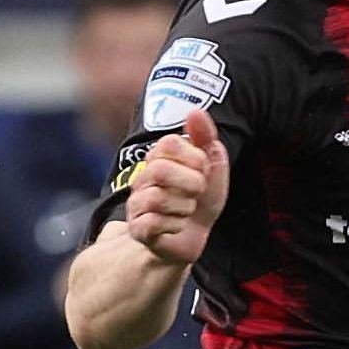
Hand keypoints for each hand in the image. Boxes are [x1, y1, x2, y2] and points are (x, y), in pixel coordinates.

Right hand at [124, 108, 230, 266]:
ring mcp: (137, 204)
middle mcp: (142, 178)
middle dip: (191, 183)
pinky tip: (178, 225)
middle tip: (197, 192)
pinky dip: (175, 225)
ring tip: (187, 210)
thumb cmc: (200, 199)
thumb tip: (194, 110)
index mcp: (159, 159)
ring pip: (157, 198)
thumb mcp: (212, 166)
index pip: (168, 143)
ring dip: (185, 207)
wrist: (191, 237)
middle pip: (160, 170)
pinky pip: (152, 223)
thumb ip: (206, 138)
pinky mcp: (137, 229)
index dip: (194, 158)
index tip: (202, 171)